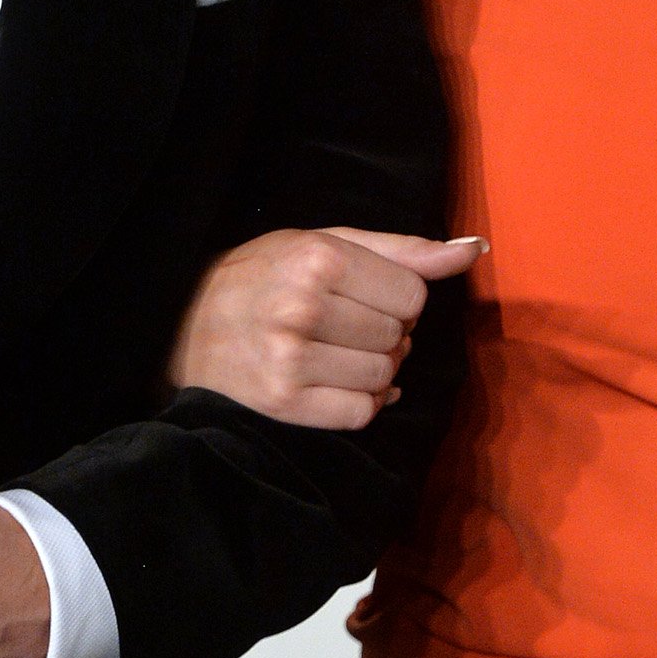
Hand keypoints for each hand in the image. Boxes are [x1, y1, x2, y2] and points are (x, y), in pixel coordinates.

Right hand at [166, 227, 486, 429]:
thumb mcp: (322, 244)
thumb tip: (474, 249)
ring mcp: (290, 359)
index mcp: (317, 258)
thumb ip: (402, 249)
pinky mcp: (283, 402)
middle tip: (342, 327)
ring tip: (335, 355)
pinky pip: (361, 412)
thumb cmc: (262, 278)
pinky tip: (334, 385)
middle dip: (384, 334)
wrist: (181, 328)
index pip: (413, 294)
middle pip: (400, 336)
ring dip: (373, 371)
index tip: (362, 297)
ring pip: (385, 376)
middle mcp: (302, 307)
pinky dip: (359, 403)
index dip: (398, 299)